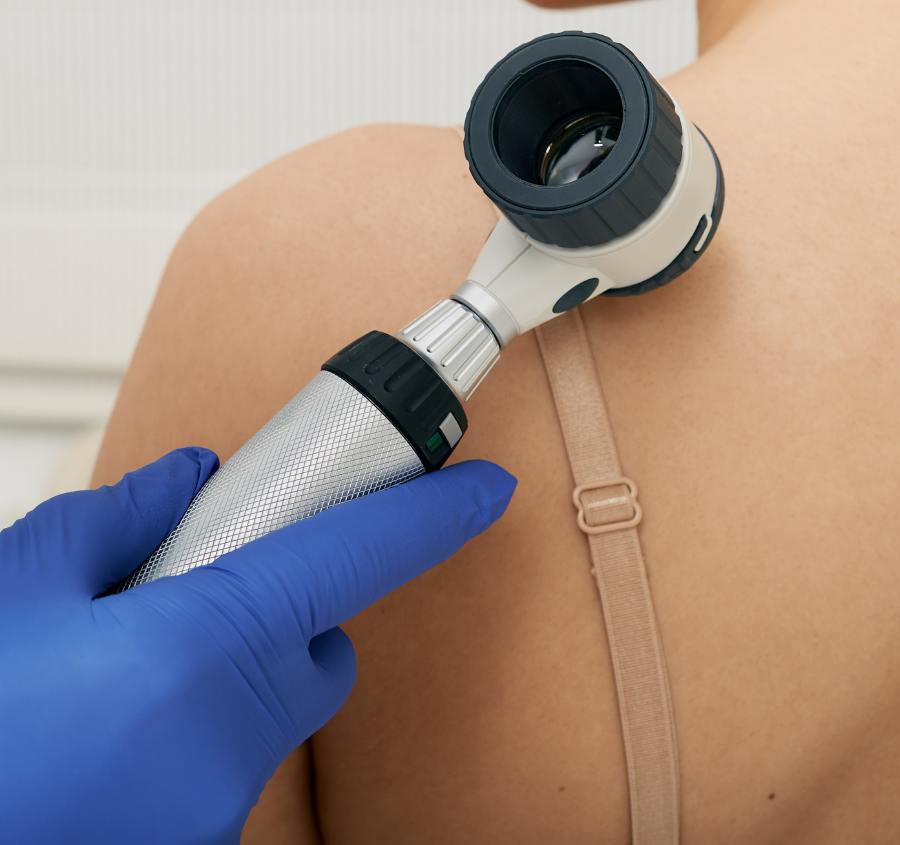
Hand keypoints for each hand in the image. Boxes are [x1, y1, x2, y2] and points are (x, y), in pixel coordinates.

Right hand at [0, 447, 514, 844]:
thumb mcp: (23, 582)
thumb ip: (120, 518)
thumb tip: (190, 482)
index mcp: (205, 650)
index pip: (354, 560)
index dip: (431, 513)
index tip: (485, 488)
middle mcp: (232, 739)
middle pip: (313, 646)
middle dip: (277, 609)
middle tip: (187, 595)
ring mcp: (215, 809)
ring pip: (264, 710)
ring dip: (221, 676)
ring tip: (116, 676)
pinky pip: (220, 767)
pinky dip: (188, 736)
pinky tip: (108, 734)